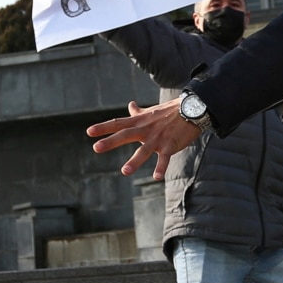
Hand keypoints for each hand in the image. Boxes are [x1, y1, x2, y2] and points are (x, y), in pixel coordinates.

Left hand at [86, 98, 200, 179]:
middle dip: (111, 142)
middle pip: (125, 134)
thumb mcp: (152, 111)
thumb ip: (138, 111)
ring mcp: (158, 138)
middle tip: (96, 148)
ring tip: (125, 171)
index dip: (103, 128)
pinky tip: (157, 177)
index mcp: (140, 122)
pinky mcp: (170, 145)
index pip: (118, 123)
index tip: (89, 132)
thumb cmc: (171, 111)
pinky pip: (165, 158)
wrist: (193, 109)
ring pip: (144, 150)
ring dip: (134, 161)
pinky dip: (161, 167)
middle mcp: (146, 129)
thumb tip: (130, 105)